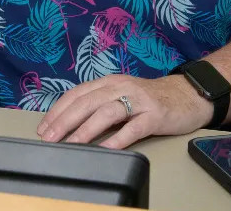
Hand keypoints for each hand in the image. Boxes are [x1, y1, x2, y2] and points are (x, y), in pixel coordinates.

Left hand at [36, 74, 212, 149]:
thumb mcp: (120, 95)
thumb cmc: (149, 99)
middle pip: (87, 102)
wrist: (187, 95)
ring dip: (87, 129)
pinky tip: (107, 148)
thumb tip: (68, 124)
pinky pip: (134, 127)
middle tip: (50, 137)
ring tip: (73, 143)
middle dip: (65, 120)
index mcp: (109, 82)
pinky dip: (119, 138)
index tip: (43, 127)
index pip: (77, 94)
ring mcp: (139, 100)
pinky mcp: (155, 115)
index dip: (58, 110)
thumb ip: (99, 104)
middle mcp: (121, 87)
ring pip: (107, 112)